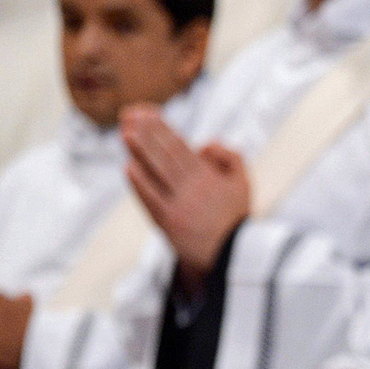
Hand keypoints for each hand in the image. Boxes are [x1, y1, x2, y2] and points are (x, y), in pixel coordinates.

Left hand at [122, 105, 249, 287]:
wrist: (232, 256)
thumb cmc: (235, 217)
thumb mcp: (244, 183)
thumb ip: (230, 156)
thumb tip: (204, 143)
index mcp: (209, 177)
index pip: (181, 146)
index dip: (162, 128)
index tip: (147, 112)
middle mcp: (193, 189)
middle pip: (166, 155)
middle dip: (147, 133)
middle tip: (129, 113)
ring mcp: (179, 206)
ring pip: (157, 173)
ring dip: (140, 152)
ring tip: (125, 132)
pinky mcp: (169, 224)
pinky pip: (152, 200)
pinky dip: (140, 184)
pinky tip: (129, 167)